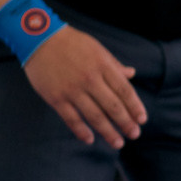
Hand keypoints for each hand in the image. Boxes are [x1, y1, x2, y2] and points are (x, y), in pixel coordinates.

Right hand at [22, 28, 145, 147]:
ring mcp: (72, 90)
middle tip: (134, 134)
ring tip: (118, 143)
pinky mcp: (55, 97)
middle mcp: (90, 79)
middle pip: (113, 106)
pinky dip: (81, 131)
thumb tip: (131, 73)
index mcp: (103, 66)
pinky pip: (71, 118)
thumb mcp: (97, 49)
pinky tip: (90, 139)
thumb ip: (114, 65)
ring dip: (108, 132)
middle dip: (126, 123)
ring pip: (95, 116)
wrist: (38, 37)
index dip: (135, 107)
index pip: (125, 91)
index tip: (142, 120)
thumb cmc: (71, 43)